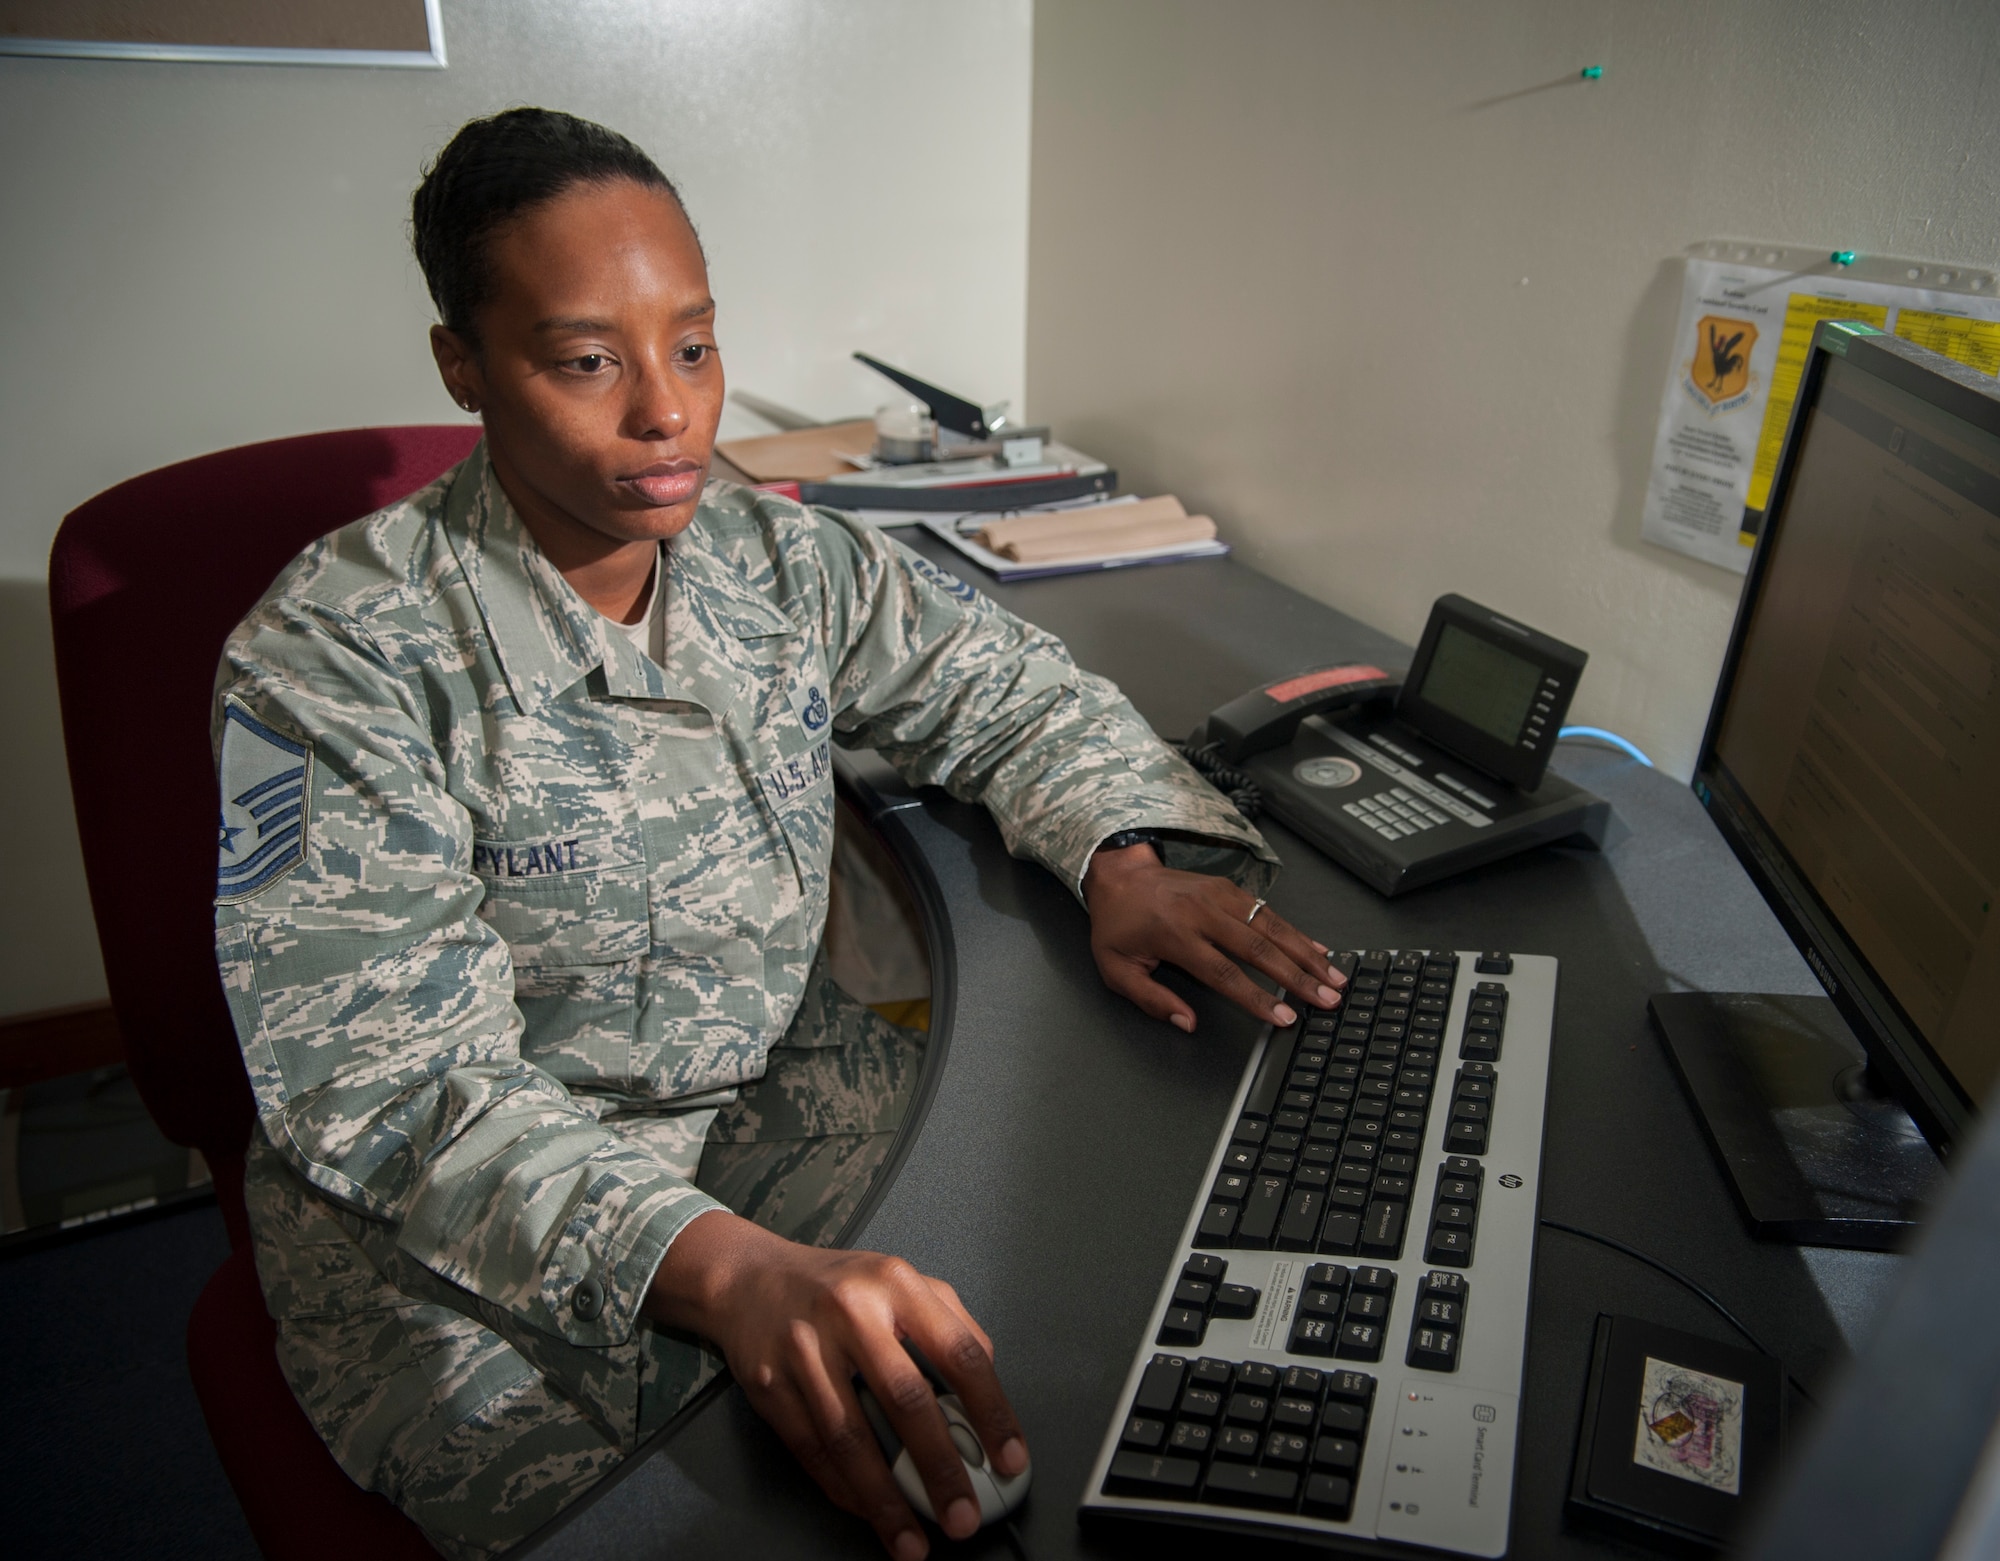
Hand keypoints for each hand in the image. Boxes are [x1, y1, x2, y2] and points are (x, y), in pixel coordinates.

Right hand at [646, 1210, 1025, 1560]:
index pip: (959, 1352)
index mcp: (896, 1284)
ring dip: (887, 1500)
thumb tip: (987, 1387)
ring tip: (913, 1539)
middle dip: (941, 1468)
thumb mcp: (900, 1282)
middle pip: (906, 1400)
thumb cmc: (835, 1285)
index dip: (991, 1412)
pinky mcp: (769, 1383)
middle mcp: (850, 1312)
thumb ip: (950, 1324)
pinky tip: (868, 1511)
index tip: (1009, 1459)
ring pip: (852, 1438)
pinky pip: (813, 1450)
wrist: (748, 1278)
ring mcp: (805, 1348)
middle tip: (964, 1515)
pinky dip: (844, 1489)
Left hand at [1082, 842, 1342, 1032]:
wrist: (1119, 876)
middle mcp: (1202, 912)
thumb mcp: (1116, 969)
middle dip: (1297, 978)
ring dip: (1306, 954)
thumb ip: (1151, 999)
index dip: (1257, 998)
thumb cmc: (1118, 925)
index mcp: (1174, 935)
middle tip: (1326, 999)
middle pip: (1259, 949)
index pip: (1224, 973)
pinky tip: (1318, 950)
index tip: (1283, 1018)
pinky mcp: (1229, 888)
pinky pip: (1269, 911)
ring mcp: (1219, 896)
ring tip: (1334, 977)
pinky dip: (1296, 932)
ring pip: (1271, 927)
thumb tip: (1187, 1023)